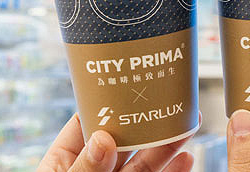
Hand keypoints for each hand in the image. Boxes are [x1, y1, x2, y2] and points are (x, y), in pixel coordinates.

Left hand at [37, 113, 195, 171]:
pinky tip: (186, 160)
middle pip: (122, 142)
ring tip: (187, 128)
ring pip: (143, 164)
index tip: (130, 87)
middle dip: (148, 123)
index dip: (106, 105)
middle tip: (171, 105)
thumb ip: (82, 171)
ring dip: (166, 145)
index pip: (84, 126)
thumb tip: (104, 139)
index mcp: (62, 166)